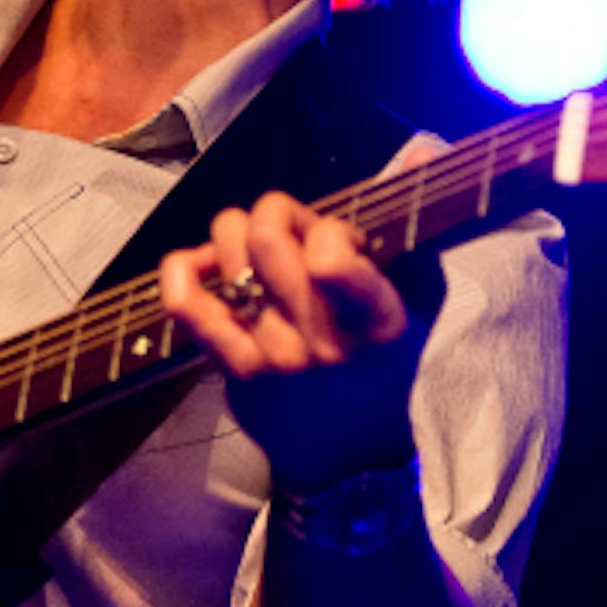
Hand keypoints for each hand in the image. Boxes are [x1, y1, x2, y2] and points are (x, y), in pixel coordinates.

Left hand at [157, 189, 420, 491]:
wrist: (351, 457)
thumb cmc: (386, 362)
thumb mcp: (418, 295)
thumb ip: (413, 220)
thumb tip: (423, 148)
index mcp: (382, 321)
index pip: (331, 256)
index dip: (325, 228)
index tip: (334, 242)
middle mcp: (327, 344)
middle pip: (266, 232)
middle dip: (276, 215)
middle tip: (287, 236)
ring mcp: (275, 359)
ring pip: (228, 249)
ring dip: (235, 234)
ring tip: (253, 255)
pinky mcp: (234, 370)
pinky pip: (184, 301)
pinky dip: (183, 266)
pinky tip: (202, 265)